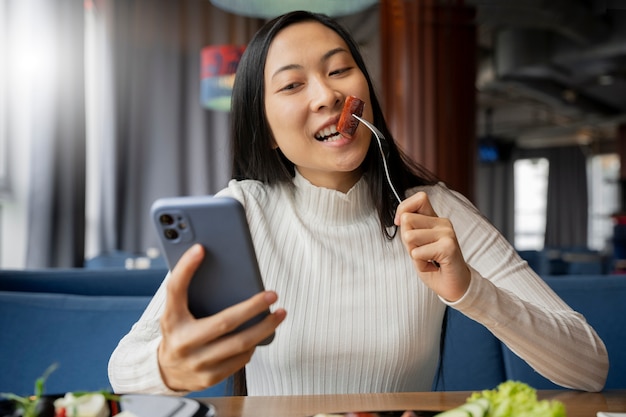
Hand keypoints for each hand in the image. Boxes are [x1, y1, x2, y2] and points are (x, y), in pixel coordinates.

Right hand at [157, 244, 286, 391]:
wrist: (165, 372)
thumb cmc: (178, 333)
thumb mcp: (175, 312)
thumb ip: (187, 292)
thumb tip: (208, 260)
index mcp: (171, 320)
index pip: (175, 290)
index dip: (186, 268)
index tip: (200, 249)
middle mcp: (183, 342)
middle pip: (225, 322)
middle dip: (253, 307)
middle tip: (272, 295)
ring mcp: (198, 362)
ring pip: (240, 344)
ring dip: (264, 327)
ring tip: (279, 314)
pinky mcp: (210, 377)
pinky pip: (241, 359)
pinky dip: (253, 345)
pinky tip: (260, 334)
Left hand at [394, 191, 470, 301]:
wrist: (456, 286)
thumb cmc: (435, 266)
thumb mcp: (417, 245)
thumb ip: (409, 230)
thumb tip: (400, 218)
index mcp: (435, 220)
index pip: (420, 198)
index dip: (404, 208)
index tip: (400, 223)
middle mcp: (443, 223)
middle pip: (407, 220)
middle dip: (406, 240)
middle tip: (421, 252)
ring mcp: (447, 233)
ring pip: (409, 237)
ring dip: (413, 253)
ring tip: (427, 259)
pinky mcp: (448, 247)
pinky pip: (417, 253)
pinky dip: (420, 264)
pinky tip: (433, 265)